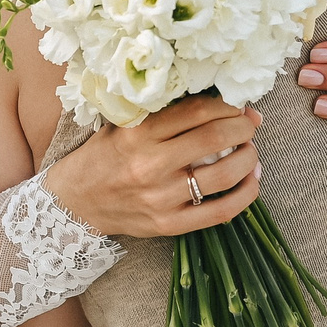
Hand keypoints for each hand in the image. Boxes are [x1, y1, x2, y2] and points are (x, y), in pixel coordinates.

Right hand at [44, 95, 262, 238]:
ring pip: (223, 175)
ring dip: (248, 158)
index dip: (226, 106)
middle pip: (215, 138)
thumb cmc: (103, 157)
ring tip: (250, 151)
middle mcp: (150, 164)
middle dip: (243, 128)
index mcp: (137, 133)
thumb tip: (214, 101)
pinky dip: (245, 195)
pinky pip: (220, 211)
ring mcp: (161, 197)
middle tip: (249, 125)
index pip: (195, 111)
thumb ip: (160, 114)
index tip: (237, 106)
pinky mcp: (169, 224)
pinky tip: (251, 182)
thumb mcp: (122, 125)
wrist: (76, 202)